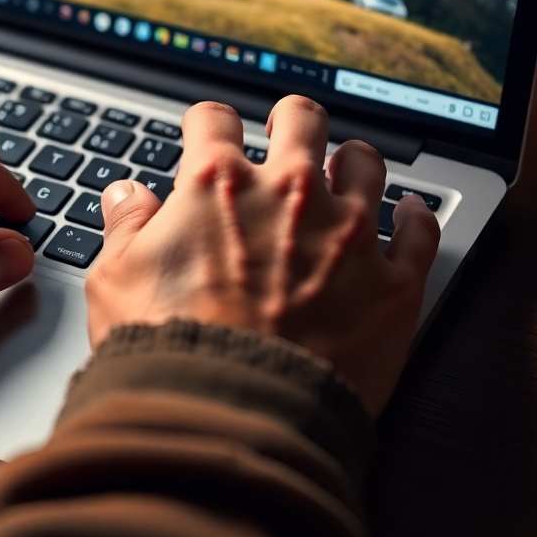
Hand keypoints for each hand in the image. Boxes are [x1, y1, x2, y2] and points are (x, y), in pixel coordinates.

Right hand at [86, 96, 439, 414]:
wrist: (231, 418)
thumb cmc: (170, 350)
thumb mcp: (116, 281)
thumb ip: (125, 226)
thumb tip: (126, 195)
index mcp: (218, 184)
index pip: (214, 120)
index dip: (208, 122)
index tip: (208, 132)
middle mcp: (288, 192)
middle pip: (302, 118)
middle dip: (291, 119)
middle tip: (286, 129)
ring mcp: (347, 233)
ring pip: (366, 162)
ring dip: (353, 161)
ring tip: (348, 169)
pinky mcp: (392, 283)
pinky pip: (420, 232)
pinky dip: (416, 218)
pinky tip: (411, 213)